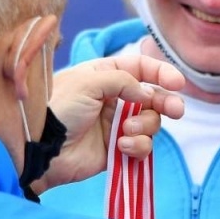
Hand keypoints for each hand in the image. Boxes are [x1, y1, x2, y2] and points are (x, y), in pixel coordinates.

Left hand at [29, 54, 186, 192]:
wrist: (42, 148)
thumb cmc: (58, 108)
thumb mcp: (88, 82)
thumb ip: (123, 81)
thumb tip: (146, 92)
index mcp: (104, 76)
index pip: (140, 69)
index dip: (161, 74)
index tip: (177, 83)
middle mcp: (114, 99)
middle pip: (153, 97)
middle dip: (167, 103)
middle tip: (176, 110)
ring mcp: (116, 125)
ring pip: (150, 124)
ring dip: (145, 127)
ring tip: (126, 132)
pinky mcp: (118, 150)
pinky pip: (142, 147)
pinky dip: (138, 146)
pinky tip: (122, 147)